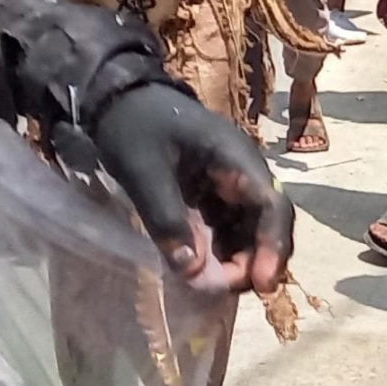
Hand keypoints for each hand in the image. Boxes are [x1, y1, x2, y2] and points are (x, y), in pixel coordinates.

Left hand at [92, 84, 291, 294]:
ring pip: (248, 226)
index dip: (272, 246)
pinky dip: (220, 246)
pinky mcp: (212, 189)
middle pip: (266, 221)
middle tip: (229, 287)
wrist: (114, 98)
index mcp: (235, 157)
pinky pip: (226, 223)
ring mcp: (229, 180)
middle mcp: (242, 170)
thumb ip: (167, 219)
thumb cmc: (132, 127)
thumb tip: (192, 272)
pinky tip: (203, 265)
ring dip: (237, 256)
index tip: (261, 282)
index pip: (272, 204)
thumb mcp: (143, 172)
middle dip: (255, 258)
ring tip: (214, 283)